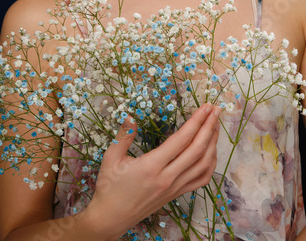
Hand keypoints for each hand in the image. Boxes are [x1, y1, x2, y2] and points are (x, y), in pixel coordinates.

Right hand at [85, 103, 220, 238]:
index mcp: (152, 166)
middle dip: (209, 127)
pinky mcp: (176, 194)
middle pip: (197, 149)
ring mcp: (174, 187)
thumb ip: (123, 136)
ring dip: (213, 143)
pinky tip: (211, 152)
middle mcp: (168, 177)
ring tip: (216, 125)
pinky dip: (210, 164)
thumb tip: (131, 116)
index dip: (196, 121)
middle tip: (216, 110)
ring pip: (203, 164)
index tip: (205, 107)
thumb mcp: (111, 158)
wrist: (111, 218)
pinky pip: (200, 180)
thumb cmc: (109, 187)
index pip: (182, 139)